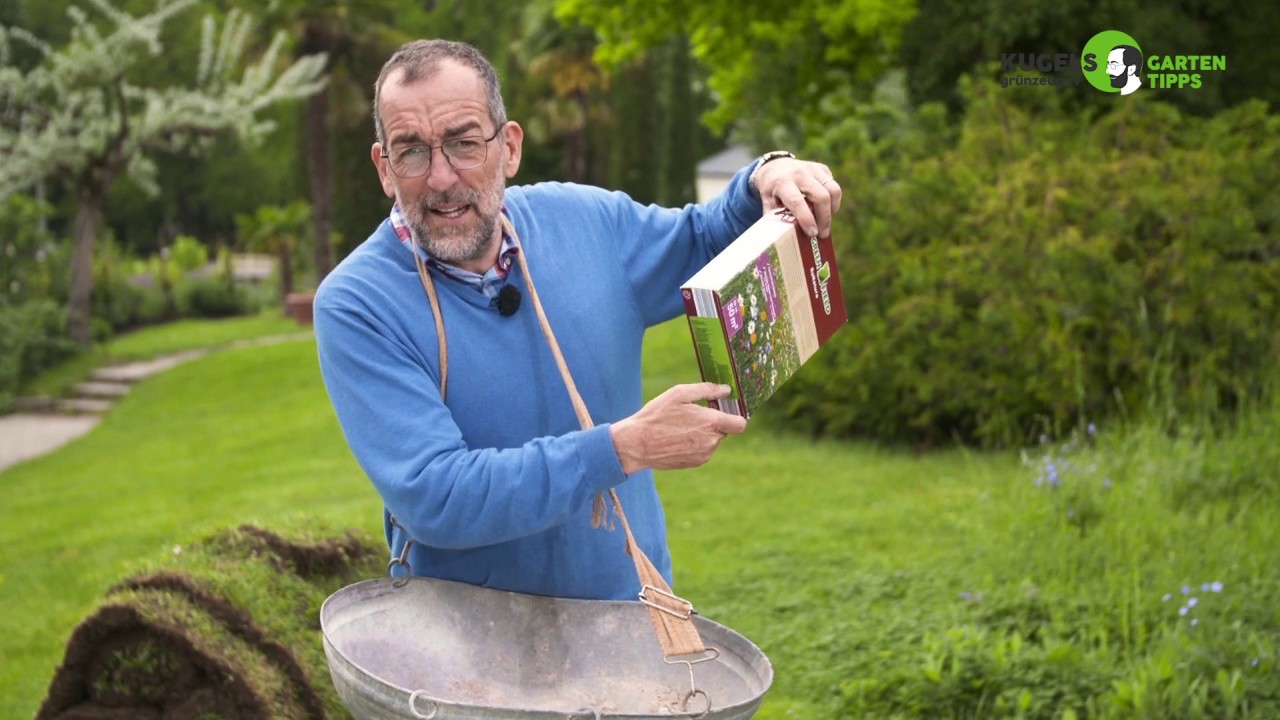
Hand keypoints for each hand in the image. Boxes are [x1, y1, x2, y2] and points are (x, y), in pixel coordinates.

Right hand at [610, 383, 748, 474]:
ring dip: (703, 433)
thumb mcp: (679, 394)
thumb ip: (707, 390)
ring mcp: (704, 455)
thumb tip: (726, 390)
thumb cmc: (657, 416)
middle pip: (724, 430)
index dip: (736, 415)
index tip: (726, 410)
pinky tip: (676, 438)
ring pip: (712, 440)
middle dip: (713, 422)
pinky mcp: (694, 463)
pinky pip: (702, 450)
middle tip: (693, 414)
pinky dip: (695, 443)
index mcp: (711, 423)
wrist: (637, 444)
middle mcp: (711, 441)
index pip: (740, 424)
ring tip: (680, 427)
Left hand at [751, 157, 841, 238]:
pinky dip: (833, 201)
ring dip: (832, 210)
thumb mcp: (767, 203)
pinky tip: (824, 209)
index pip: (797, 202)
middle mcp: (799, 173)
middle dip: (824, 218)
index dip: (806, 219)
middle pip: (821, 196)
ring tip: (825, 222)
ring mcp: (813, 169)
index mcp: (782, 183)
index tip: (812, 233)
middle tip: (822, 234)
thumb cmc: (772, 191)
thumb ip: (775, 219)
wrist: (774, 166)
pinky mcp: (822, 168)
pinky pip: (834, 187)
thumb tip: (782, 240)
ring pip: (833, 190)